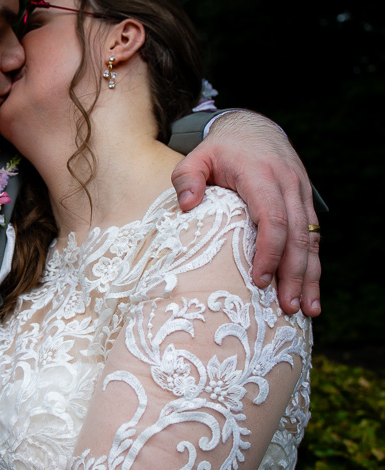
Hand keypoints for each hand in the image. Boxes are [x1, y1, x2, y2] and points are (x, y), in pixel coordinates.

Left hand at [171, 111, 320, 316]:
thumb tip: (186, 205)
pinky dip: (313, 265)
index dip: (268, 252)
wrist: (252, 127)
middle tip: (288, 308)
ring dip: (310, 276)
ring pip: (311, 239)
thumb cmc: (219, 149)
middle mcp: (287, 186)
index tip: (258, 280)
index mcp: (260, 176)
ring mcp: (300, 194)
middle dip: (294, 274)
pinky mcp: (304, 203)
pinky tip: (310, 291)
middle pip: (297, 236)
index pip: (271, 218)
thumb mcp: (195, 157)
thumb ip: (186, 178)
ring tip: (306, 310)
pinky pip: (313, 236)